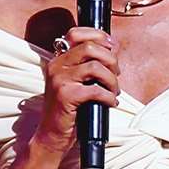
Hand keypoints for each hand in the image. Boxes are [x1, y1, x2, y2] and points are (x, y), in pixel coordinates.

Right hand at [33, 26, 119, 153]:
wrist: (52, 135)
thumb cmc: (70, 109)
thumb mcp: (79, 82)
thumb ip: (92, 64)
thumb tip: (113, 47)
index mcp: (59, 60)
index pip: (76, 33)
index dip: (98, 36)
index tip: (112, 46)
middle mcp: (56, 66)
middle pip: (91, 47)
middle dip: (111, 60)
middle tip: (116, 75)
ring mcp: (59, 80)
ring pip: (96, 67)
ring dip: (112, 80)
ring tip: (114, 91)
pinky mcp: (66, 95)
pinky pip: (96, 90)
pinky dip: (109, 97)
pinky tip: (110, 103)